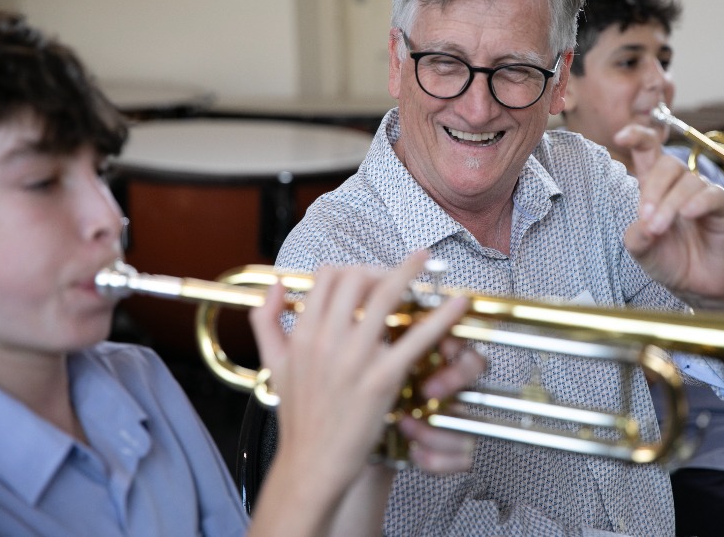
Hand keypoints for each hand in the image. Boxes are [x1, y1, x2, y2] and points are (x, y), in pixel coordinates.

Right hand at [246, 252, 483, 536]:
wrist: (311, 464)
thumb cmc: (298, 418)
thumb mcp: (272, 365)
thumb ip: (266, 321)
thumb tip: (275, 286)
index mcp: (304, 333)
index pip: (328, 276)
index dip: (351, 268)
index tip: (367, 274)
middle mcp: (327, 339)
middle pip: (357, 277)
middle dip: (380, 268)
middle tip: (398, 273)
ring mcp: (355, 358)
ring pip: (385, 296)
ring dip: (410, 272)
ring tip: (426, 259)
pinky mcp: (382, 379)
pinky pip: (416, 339)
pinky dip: (440, 317)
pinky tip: (457, 305)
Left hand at [616, 124, 723, 310]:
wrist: (697, 285)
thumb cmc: (670, 261)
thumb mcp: (642, 251)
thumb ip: (636, 238)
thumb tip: (641, 225)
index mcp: (655, 188)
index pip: (649, 151)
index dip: (637, 136)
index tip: (619, 136)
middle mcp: (678, 186)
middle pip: (668, 163)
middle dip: (653, 189)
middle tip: (646, 218)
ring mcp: (701, 194)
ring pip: (688, 182)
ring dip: (670, 204)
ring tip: (659, 229)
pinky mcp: (721, 208)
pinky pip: (712, 195)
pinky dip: (698, 202)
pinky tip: (688, 214)